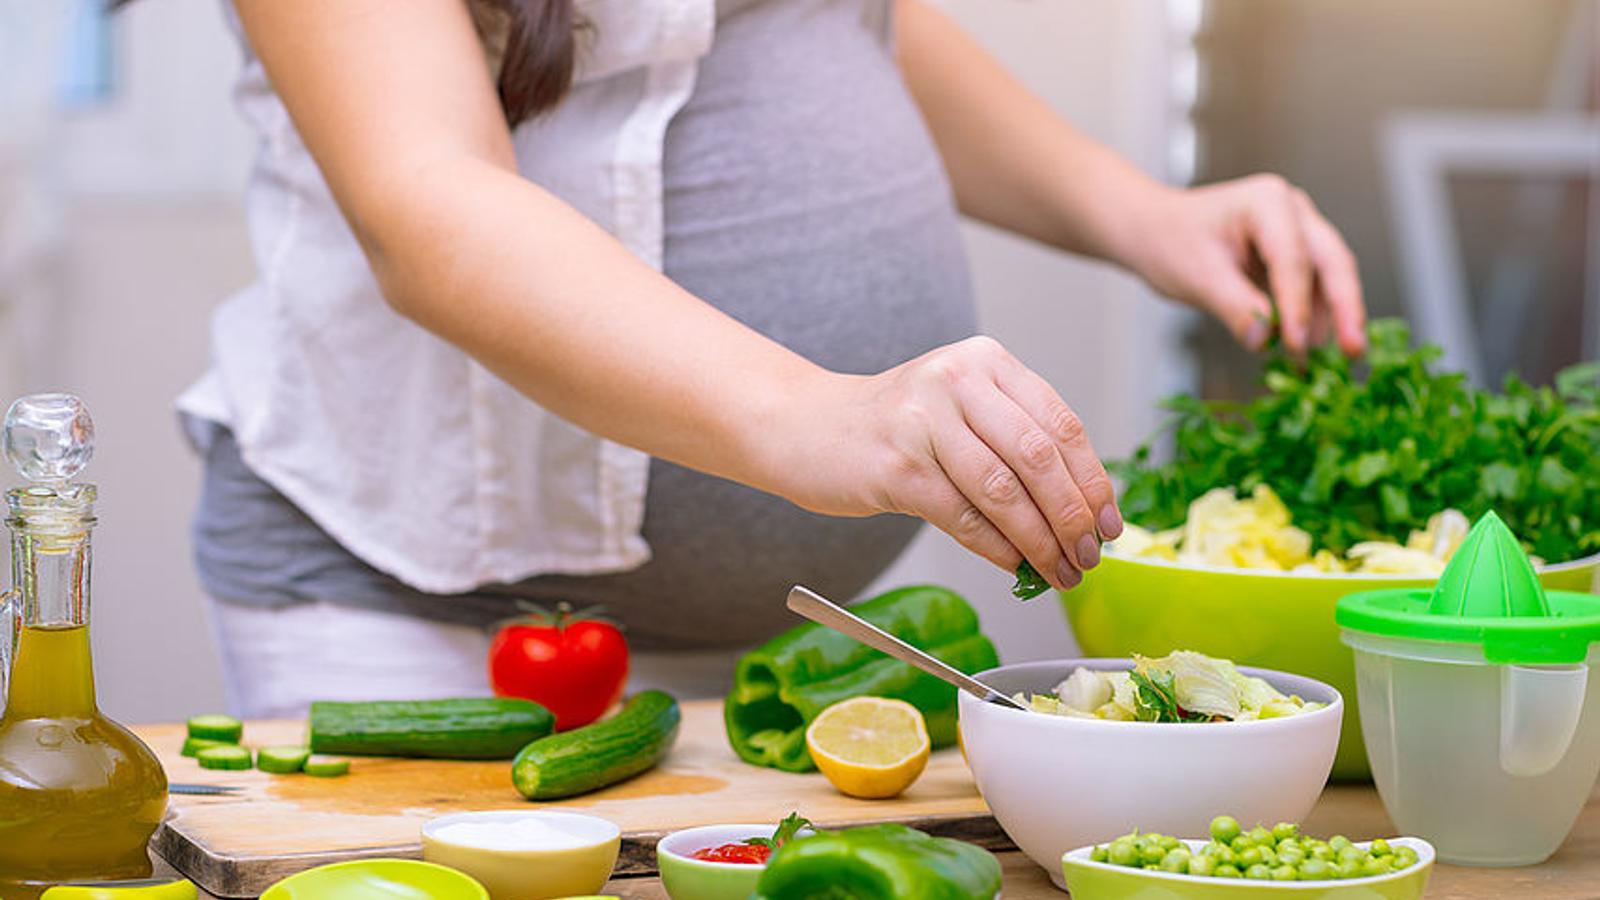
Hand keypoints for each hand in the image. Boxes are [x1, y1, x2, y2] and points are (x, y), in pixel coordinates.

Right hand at [777, 336, 1121, 589]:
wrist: (806, 427)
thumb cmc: (894, 426)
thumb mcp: (961, 409)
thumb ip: (1015, 442)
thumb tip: (1081, 512)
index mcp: (986, 361)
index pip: (1061, 424)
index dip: (1093, 480)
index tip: (1108, 524)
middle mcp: (958, 380)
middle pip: (1038, 458)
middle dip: (1072, 517)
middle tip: (1087, 557)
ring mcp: (925, 421)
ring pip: (1004, 492)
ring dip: (1041, 541)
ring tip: (1058, 571)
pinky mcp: (898, 466)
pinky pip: (964, 517)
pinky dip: (998, 549)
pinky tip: (1015, 567)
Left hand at [1120, 175, 1365, 356]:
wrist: (1153, 232)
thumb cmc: (1169, 242)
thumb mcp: (1197, 277)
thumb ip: (1234, 307)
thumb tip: (1264, 340)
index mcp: (1267, 202)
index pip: (1293, 258)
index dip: (1297, 304)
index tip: (1296, 344)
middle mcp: (1292, 210)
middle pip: (1331, 261)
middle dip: (1345, 307)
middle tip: (1355, 350)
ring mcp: (1297, 230)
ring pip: (1330, 275)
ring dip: (1333, 317)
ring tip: (1334, 360)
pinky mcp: (1293, 253)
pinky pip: (1314, 286)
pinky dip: (1313, 316)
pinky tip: (1309, 348)